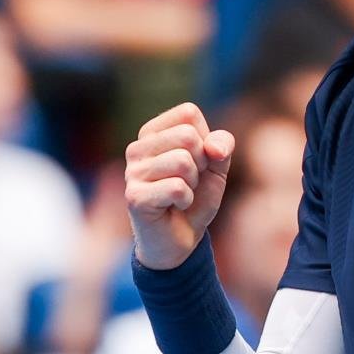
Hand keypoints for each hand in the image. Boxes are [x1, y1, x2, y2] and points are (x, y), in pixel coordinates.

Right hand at [124, 102, 234, 270]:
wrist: (181, 239)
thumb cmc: (196, 196)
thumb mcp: (217, 165)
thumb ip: (222, 145)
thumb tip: (212, 147)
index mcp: (153, 132)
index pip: (188, 114)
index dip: (205, 140)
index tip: (197, 163)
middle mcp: (137, 148)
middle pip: (187, 136)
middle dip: (201, 163)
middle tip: (189, 182)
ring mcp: (132, 172)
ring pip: (183, 161)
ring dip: (193, 184)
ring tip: (181, 194)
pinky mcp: (134, 197)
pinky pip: (177, 187)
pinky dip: (186, 200)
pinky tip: (174, 207)